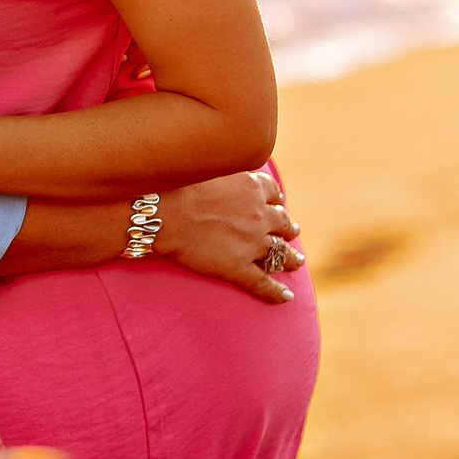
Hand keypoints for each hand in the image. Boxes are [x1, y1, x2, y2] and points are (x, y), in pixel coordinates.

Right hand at [155, 170, 301, 304]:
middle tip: (292, 232)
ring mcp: (251, 244)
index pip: (273, 193)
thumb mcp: (209, 167)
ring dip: (291, 258)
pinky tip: (286, 297)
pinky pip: (262, 283)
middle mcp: (258, 216)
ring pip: (279, 253)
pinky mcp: (238, 268)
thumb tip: (227, 162)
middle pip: (282, 223)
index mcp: (252, 189)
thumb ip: (225, 169)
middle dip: (289, 228)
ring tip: (296, 262)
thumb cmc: (177, 186)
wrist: (163, 212)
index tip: (279, 202)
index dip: (277, 199)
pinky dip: (276, 291)